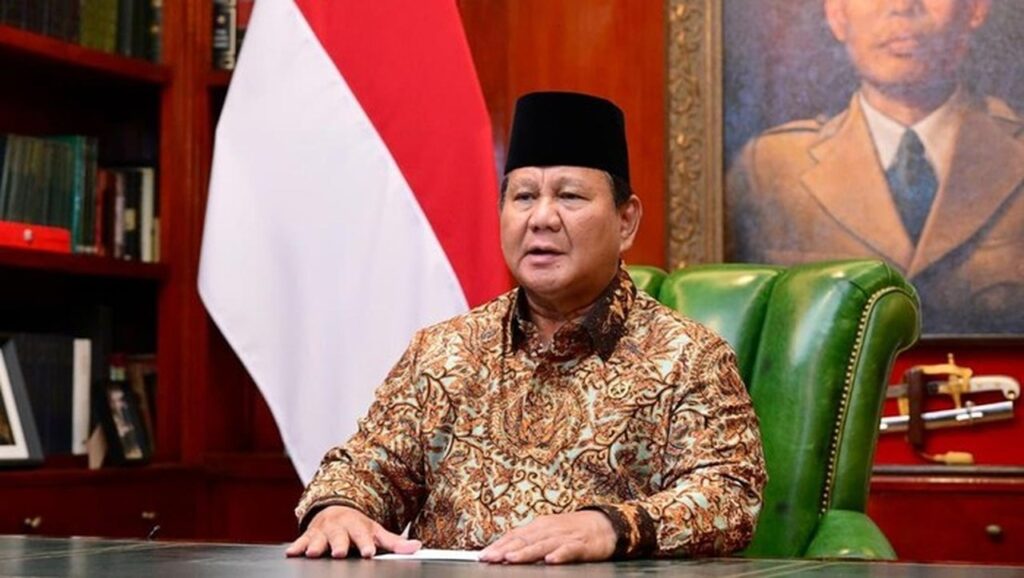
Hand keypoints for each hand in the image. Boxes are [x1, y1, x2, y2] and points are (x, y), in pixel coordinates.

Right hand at [285, 505, 421, 558]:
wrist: (335, 510)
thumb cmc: (358, 526)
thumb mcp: (376, 531)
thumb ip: (394, 542)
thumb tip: (417, 546)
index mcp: (358, 526)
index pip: (363, 536)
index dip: (365, 544)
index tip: (368, 552)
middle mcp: (340, 527)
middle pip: (340, 537)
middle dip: (339, 544)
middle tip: (339, 552)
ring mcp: (323, 530)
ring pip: (319, 538)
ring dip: (316, 544)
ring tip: (314, 552)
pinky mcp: (309, 535)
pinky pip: (301, 540)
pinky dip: (297, 546)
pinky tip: (292, 552)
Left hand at [478, 511, 616, 564]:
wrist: (605, 524)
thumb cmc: (573, 530)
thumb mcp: (549, 531)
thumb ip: (530, 540)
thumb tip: (506, 551)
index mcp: (539, 526)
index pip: (515, 535)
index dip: (499, 545)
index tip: (483, 555)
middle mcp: (549, 529)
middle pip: (524, 540)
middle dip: (505, 549)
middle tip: (489, 558)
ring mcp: (565, 536)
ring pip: (542, 545)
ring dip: (526, 552)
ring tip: (511, 559)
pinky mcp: (581, 545)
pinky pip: (569, 550)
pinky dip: (559, 554)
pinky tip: (550, 560)